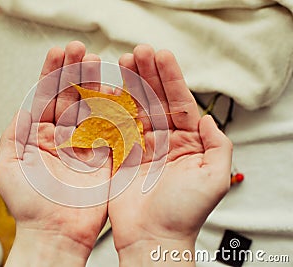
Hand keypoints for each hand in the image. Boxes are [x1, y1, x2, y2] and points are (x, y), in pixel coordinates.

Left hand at [0, 41, 109, 265]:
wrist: (54, 234)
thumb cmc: (28, 206)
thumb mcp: (8, 166)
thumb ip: (14, 134)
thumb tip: (23, 108)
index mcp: (38, 136)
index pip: (45, 97)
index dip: (51, 74)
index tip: (59, 53)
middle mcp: (62, 137)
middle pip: (70, 97)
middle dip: (74, 72)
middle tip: (81, 51)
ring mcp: (84, 145)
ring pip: (90, 108)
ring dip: (94, 85)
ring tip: (98, 64)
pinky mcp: (103, 157)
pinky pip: (109, 129)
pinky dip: (113, 110)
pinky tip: (115, 92)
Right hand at [108, 45, 232, 265]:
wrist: (152, 237)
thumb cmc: (184, 212)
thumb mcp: (215, 178)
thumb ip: (218, 145)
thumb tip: (208, 118)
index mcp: (188, 142)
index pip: (180, 102)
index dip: (171, 78)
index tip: (160, 56)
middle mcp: (165, 140)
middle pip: (156, 99)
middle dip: (148, 74)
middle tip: (138, 52)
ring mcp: (141, 145)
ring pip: (135, 107)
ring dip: (130, 84)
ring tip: (123, 61)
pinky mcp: (121, 154)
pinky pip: (116, 125)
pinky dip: (112, 107)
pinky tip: (109, 88)